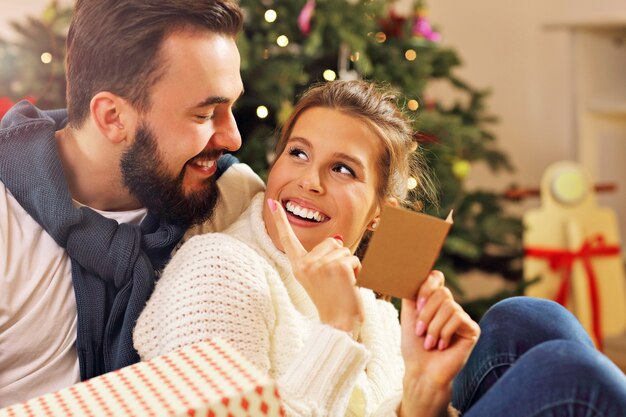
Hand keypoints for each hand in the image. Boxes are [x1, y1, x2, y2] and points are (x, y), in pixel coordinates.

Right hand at [266, 199, 363, 333]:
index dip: (280, 219)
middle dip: (339, 256)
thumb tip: (338, 237)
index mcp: (298, 266)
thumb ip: (324, 257)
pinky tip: (349, 284)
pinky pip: (353, 257)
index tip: (272, 202)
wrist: (339, 322)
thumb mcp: (320, 277)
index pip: (288, 239)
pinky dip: (356, 269)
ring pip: (344, 249)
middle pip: (331, 241)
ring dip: (348, 264)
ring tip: (342, 284)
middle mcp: (305, 264)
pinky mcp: (336, 266)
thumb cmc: (333, 301)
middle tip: (335, 280)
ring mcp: (319, 265)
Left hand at [399, 271, 479, 415]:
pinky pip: (458, 318)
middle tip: (420, 332)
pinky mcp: (472, 329)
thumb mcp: (408, 315)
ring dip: (433, 327)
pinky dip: (444, 333)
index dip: (427, 286)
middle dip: (426, 314)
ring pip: (449, 306)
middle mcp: (450, 306)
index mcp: (434, 301)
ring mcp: (462, 317)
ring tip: (429, 343)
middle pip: (442, 292)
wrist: (421, 371)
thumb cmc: (413, 346)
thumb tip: (412, 272)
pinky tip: (442, 346)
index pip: (436, 277)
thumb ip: (412, 294)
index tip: (417, 304)